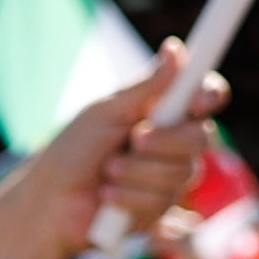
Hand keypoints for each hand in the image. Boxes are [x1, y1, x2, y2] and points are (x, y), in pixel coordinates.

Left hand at [0, 47, 226, 258]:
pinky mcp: (159, 209)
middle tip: (134, 139)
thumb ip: (146, 88)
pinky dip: (128, 196)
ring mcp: (169, 177)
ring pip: (182, 172)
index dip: (209, 95)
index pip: (204, 97)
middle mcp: (173, 144)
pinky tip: (106, 196)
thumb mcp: (106, 113)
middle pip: (201, 138)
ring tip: (107, 171)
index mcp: (162, 112)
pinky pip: (162, 201)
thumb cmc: (72, 152)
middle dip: (166, 140)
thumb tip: (174, 49)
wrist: (49, 203)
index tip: (199, 99)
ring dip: (137, 171)